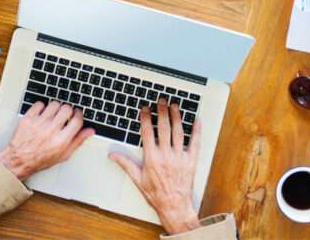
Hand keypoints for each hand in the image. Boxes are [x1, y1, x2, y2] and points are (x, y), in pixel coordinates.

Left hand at [0, 100, 94, 180]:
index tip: (77, 115)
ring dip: (56, 108)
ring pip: (54, 104)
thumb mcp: (63, 155)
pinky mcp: (28, 118)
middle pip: (67, 109)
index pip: (77, 120)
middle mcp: (50, 131)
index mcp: (61, 141)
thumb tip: (89, 131)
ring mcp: (38, 124)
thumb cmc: (40, 159)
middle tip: (65, 115)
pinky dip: (42, 107)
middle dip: (68, 110)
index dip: (79, 115)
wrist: (19, 160)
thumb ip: (77, 141)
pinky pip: (40, 104)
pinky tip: (42, 115)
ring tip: (53, 115)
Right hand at [108, 100, 201, 234]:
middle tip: (161, 101)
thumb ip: (125, 164)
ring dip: (177, 117)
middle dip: (162, 112)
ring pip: (178, 132)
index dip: (146, 118)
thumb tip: (113, 155)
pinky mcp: (191, 161)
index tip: (145, 109)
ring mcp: (179, 157)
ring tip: (175, 106)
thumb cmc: (157, 195)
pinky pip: (195, 143)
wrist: (174, 207)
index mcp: (152, 159)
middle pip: (163, 128)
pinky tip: (196, 121)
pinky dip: (196, 131)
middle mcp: (166, 156)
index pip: (147, 133)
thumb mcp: (138, 180)